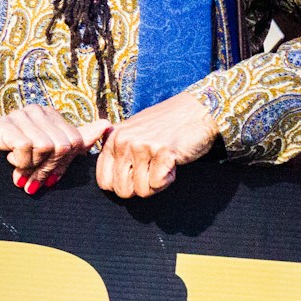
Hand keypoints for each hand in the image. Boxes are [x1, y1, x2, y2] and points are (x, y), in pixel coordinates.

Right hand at [0, 105, 109, 194]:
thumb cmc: (21, 160)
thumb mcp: (53, 152)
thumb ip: (79, 139)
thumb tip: (107, 125)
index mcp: (50, 114)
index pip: (73, 141)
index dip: (63, 165)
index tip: (50, 178)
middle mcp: (35, 110)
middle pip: (60, 145)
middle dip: (47, 168)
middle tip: (33, 181)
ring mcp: (17, 115)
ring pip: (44, 146)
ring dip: (31, 166)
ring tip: (20, 171)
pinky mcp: (2, 124)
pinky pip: (25, 146)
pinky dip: (19, 162)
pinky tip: (10, 162)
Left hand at [96, 90, 217, 198]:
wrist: (196, 110)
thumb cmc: (165, 126)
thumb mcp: (132, 134)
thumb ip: (118, 153)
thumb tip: (109, 184)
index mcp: (112, 139)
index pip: (104, 181)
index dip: (122, 186)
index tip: (136, 175)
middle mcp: (122, 141)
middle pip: (122, 190)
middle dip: (140, 187)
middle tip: (153, 170)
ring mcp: (141, 146)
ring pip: (141, 190)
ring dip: (156, 183)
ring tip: (163, 162)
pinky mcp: (162, 152)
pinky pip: (158, 183)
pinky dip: (168, 179)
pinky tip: (172, 161)